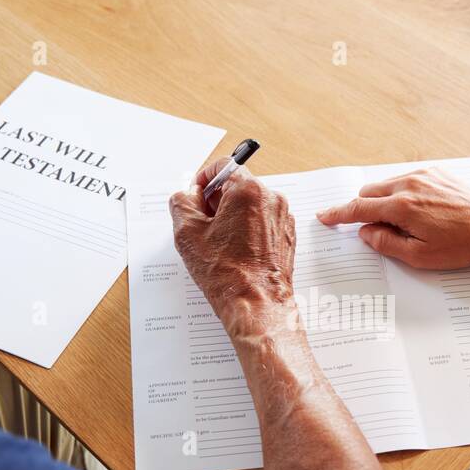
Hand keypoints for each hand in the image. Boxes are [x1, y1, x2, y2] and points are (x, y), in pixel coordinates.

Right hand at [169, 157, 296, 326]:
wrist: (257, 303)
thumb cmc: (227, 273)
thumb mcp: (187, 233)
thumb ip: (181, 202)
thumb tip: (187, 195)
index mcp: (248, 190)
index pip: (223, 165)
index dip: (203, 179)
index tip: (196, 195)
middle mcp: (271, 198)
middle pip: (238, 185)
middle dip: (217, 200)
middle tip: (202, 224)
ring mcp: (283, 217)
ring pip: (251, 205)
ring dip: (232, 216)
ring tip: (219, 243)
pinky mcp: (288, 235)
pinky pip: (263, 221)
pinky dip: (248, 229)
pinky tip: (236, 251)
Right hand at [315, 167, 469, 268]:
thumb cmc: (463, 244)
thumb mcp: (420, 256)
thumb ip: (386, 244)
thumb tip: (366, 233)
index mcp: (402, 206)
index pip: (358, 208)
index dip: (338, 214)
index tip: (325, 216)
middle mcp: (409, 184)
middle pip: (369, 192)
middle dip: (364, 210)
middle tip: (378, 232)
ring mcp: (423, 175)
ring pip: (386, 185)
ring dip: (384, 202)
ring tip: (406, 225)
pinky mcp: (435, 172)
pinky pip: (405, 180)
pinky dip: (401, 194)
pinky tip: (420, 213)